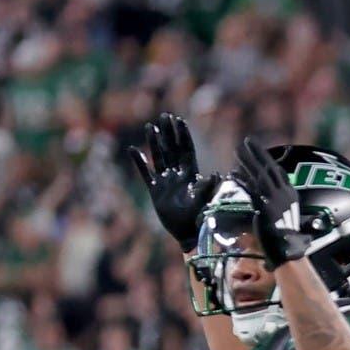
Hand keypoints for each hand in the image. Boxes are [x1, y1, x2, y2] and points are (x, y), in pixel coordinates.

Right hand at [125, 113, 219, 251]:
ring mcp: (165, 181)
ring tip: (150, 127)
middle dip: (169, 133)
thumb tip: (217, 173)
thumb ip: (208, 188)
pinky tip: (132, 149)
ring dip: (154, 142)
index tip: (180, 120)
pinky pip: (145, 173)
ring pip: (158, 157)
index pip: (186, 150)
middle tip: (165, 116)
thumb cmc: (198, 218)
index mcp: (190, 175)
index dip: (183, 136)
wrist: (186, 233)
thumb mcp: (204, 202)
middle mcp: (177, 175)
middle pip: (171, 149)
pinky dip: (139, 162)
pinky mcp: (154, 190)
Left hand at [232, 137, 349, 268]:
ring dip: (248, 162)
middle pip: (269, 169)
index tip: (258, 150)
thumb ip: (274, 203)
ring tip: (238, 150)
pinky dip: (242, 181)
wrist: (286, 250)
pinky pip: (251, 190)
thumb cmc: (284, 237)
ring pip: (260, 176)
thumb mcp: (284, 215)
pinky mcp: (265, 208)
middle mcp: (285, 195)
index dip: (268, 160)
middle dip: (258, 154)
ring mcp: (276, 201)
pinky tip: (233, 174)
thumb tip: (263, 194)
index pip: (279, 173)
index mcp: (291, 196)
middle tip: (247, 141)